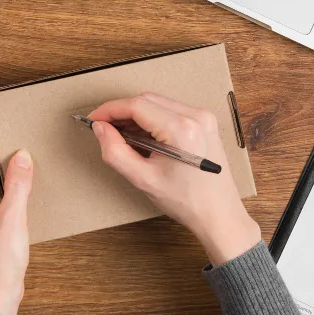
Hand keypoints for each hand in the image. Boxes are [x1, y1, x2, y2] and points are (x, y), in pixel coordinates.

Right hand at [88, 92, 260, 265]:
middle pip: (147, 99)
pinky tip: (142, 136)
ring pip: (158, 103)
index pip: (136, 105)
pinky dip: (152, 118)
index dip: (110, 110)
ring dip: (136, 114)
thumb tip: (100, 128)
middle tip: (104, 128)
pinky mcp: (205, 123)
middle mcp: (196, 116)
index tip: (94, 119)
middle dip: (121, 111)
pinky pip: (171, 110)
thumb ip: (115, 151)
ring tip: (121, 135)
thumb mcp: (143, 179)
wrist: (219, 214)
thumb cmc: (186, 201)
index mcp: (182, 129)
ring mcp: (203, 117)